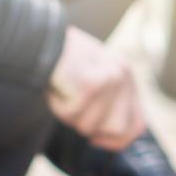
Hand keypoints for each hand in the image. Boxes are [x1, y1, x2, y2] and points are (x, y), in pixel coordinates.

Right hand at [47, 26, 146, 149]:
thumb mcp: (91, 78)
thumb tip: (106, 138)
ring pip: (91, 126)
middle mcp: (123, 76)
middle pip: (117, 130)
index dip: (118, 140)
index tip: (97, 140)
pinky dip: (57, 105)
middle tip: (73, 111)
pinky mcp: (90, 85)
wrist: (38, 35)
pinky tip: (56, 86)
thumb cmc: (61, 60)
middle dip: (92, 130)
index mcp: (126, 75)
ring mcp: (110, 80)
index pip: (137, 125)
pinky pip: (70, 114)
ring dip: (71, 117)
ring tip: (63, 92)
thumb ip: (106, 102)